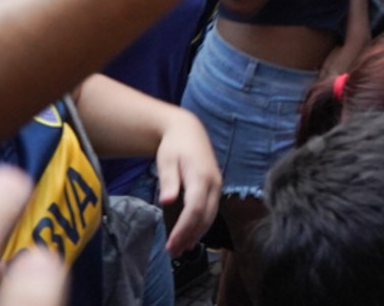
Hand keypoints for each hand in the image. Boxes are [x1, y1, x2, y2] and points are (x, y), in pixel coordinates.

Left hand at [156, 109, 221, 253]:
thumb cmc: (174, 146)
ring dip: (196, 234)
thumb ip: (168, 181)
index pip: (195, 209)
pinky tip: (190, 236)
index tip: (170, 244)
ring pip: (210, 216)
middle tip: (172, 252)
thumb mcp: (166, 160)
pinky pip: (211, 211)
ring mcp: (217, 186)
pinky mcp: (215, 189)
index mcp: (201, 176)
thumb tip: (166, 201)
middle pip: (205, 216)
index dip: (184, 229)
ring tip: (179, 249)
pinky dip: (201, 226)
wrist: (188, 131)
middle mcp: (214, 183)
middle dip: (189, 236)